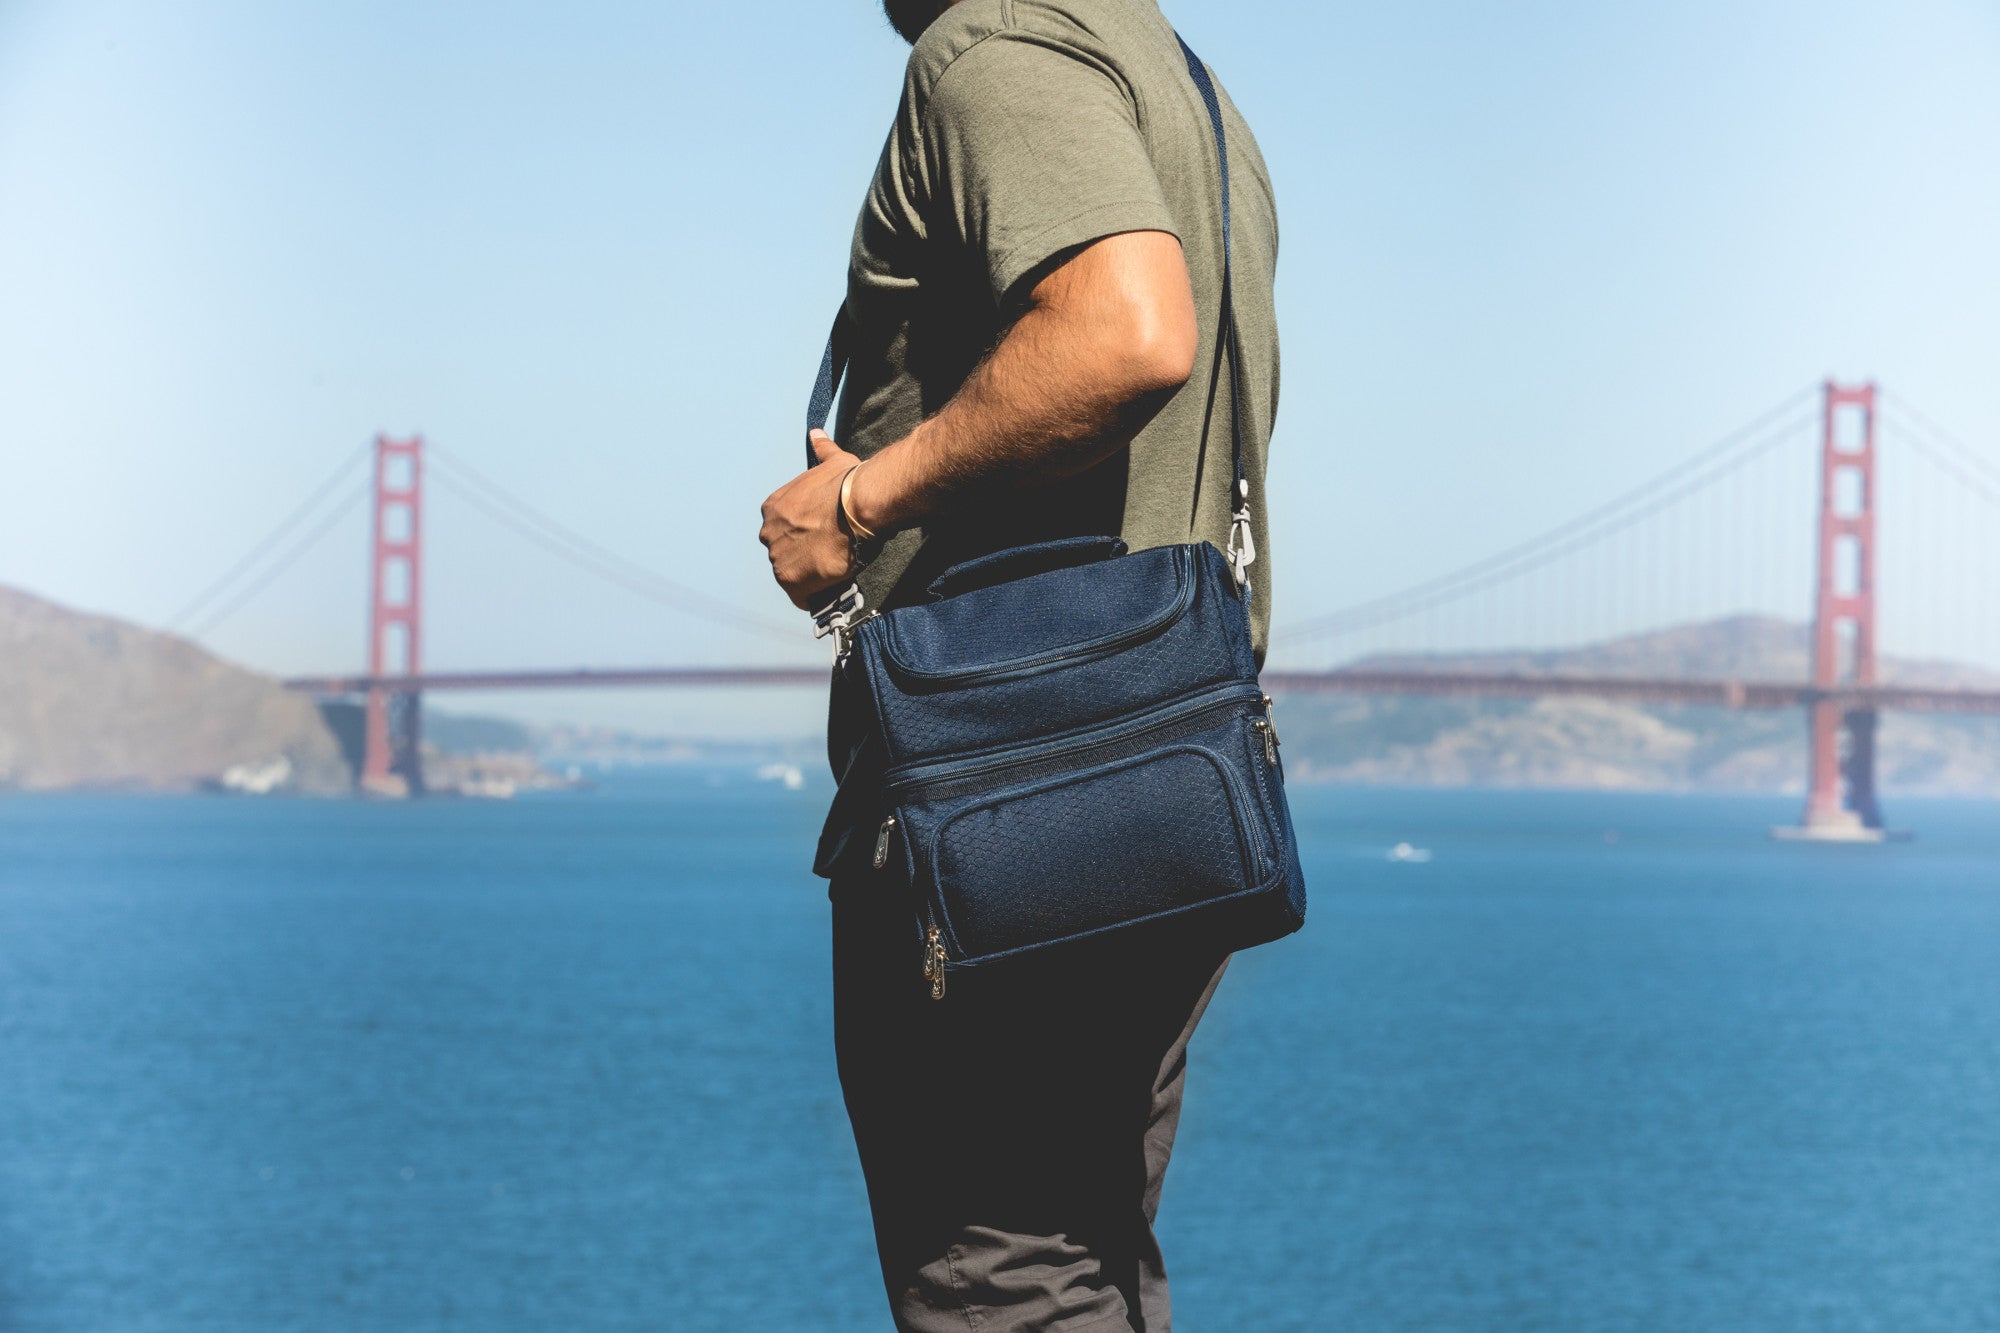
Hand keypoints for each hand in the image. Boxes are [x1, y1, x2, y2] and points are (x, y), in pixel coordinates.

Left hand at [760, 429, 863, 608]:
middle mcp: (768, 533)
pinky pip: (800, 596)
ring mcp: (777, 557)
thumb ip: (821, 449)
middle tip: (829, 554)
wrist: (857, 505)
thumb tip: (816, 434)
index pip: (781, 528)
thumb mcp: (832, 460)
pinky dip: (814, 596)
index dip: (802, 534)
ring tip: (834, 570)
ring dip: (809, 575)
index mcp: (772, 507)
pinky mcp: (790, 580)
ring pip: (792, 574)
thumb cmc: (846, 483)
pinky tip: (829, 588)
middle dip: (802, 556)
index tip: (820, 536)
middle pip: (784, 553)